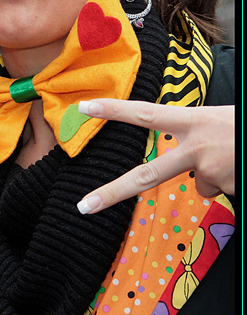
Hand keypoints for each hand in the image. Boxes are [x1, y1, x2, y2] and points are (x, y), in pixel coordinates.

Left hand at [76, 99, 234, 213]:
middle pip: (146, 175)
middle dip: (111, 193)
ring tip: (237, 157)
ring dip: (218, 175)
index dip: (114, 111)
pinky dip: (234, 183)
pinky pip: (223, 191)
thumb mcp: (222, 120)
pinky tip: (243, 168)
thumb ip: (197, 135)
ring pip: (201, 184)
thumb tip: (189, 167)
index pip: (146, 114)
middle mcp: (197, 148)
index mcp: (195, 121)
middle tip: (83, 207)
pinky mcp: (228, 189)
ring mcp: (212, 172)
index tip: (83, 107)